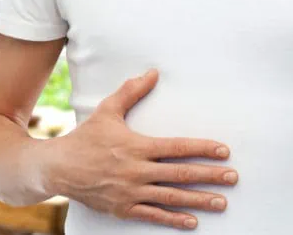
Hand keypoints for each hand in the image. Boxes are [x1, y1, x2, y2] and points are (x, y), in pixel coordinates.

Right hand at [39, 69, 236, 229]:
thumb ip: (131, 92)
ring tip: (222, 202)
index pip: (177, 147)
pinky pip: (153, 215)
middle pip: (181, 174)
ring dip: (199, 200)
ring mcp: (131, 192)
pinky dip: (174, 219)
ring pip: (172, 197)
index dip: (203, 148)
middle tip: (233, 178)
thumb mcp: (107, 111)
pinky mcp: (123, 208)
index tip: (224, 151)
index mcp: (136, 146)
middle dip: (210, 176)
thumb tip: (152, 73)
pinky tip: (192, 221)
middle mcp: (137, 171)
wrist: (59, 168)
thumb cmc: (85, 137)